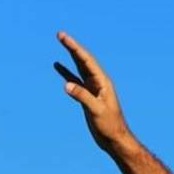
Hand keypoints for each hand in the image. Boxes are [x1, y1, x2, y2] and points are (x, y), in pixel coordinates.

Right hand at [54, 31, 132, 152]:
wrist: (115, 139)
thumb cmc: (110, 125)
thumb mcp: (96, 110)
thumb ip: (82, 97)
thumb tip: (67, 85)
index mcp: (102, 82)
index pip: (86, 61)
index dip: (75, 48)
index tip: (64, 38)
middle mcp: (98, 83)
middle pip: (83, 60)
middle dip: (72, 47)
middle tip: (60, 34)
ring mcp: (93, 89)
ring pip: (79, 68)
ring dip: (70, 56)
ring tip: (62, 43)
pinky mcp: (88, 97)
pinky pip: (76, 81)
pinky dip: (67, 73)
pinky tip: (59, 67)